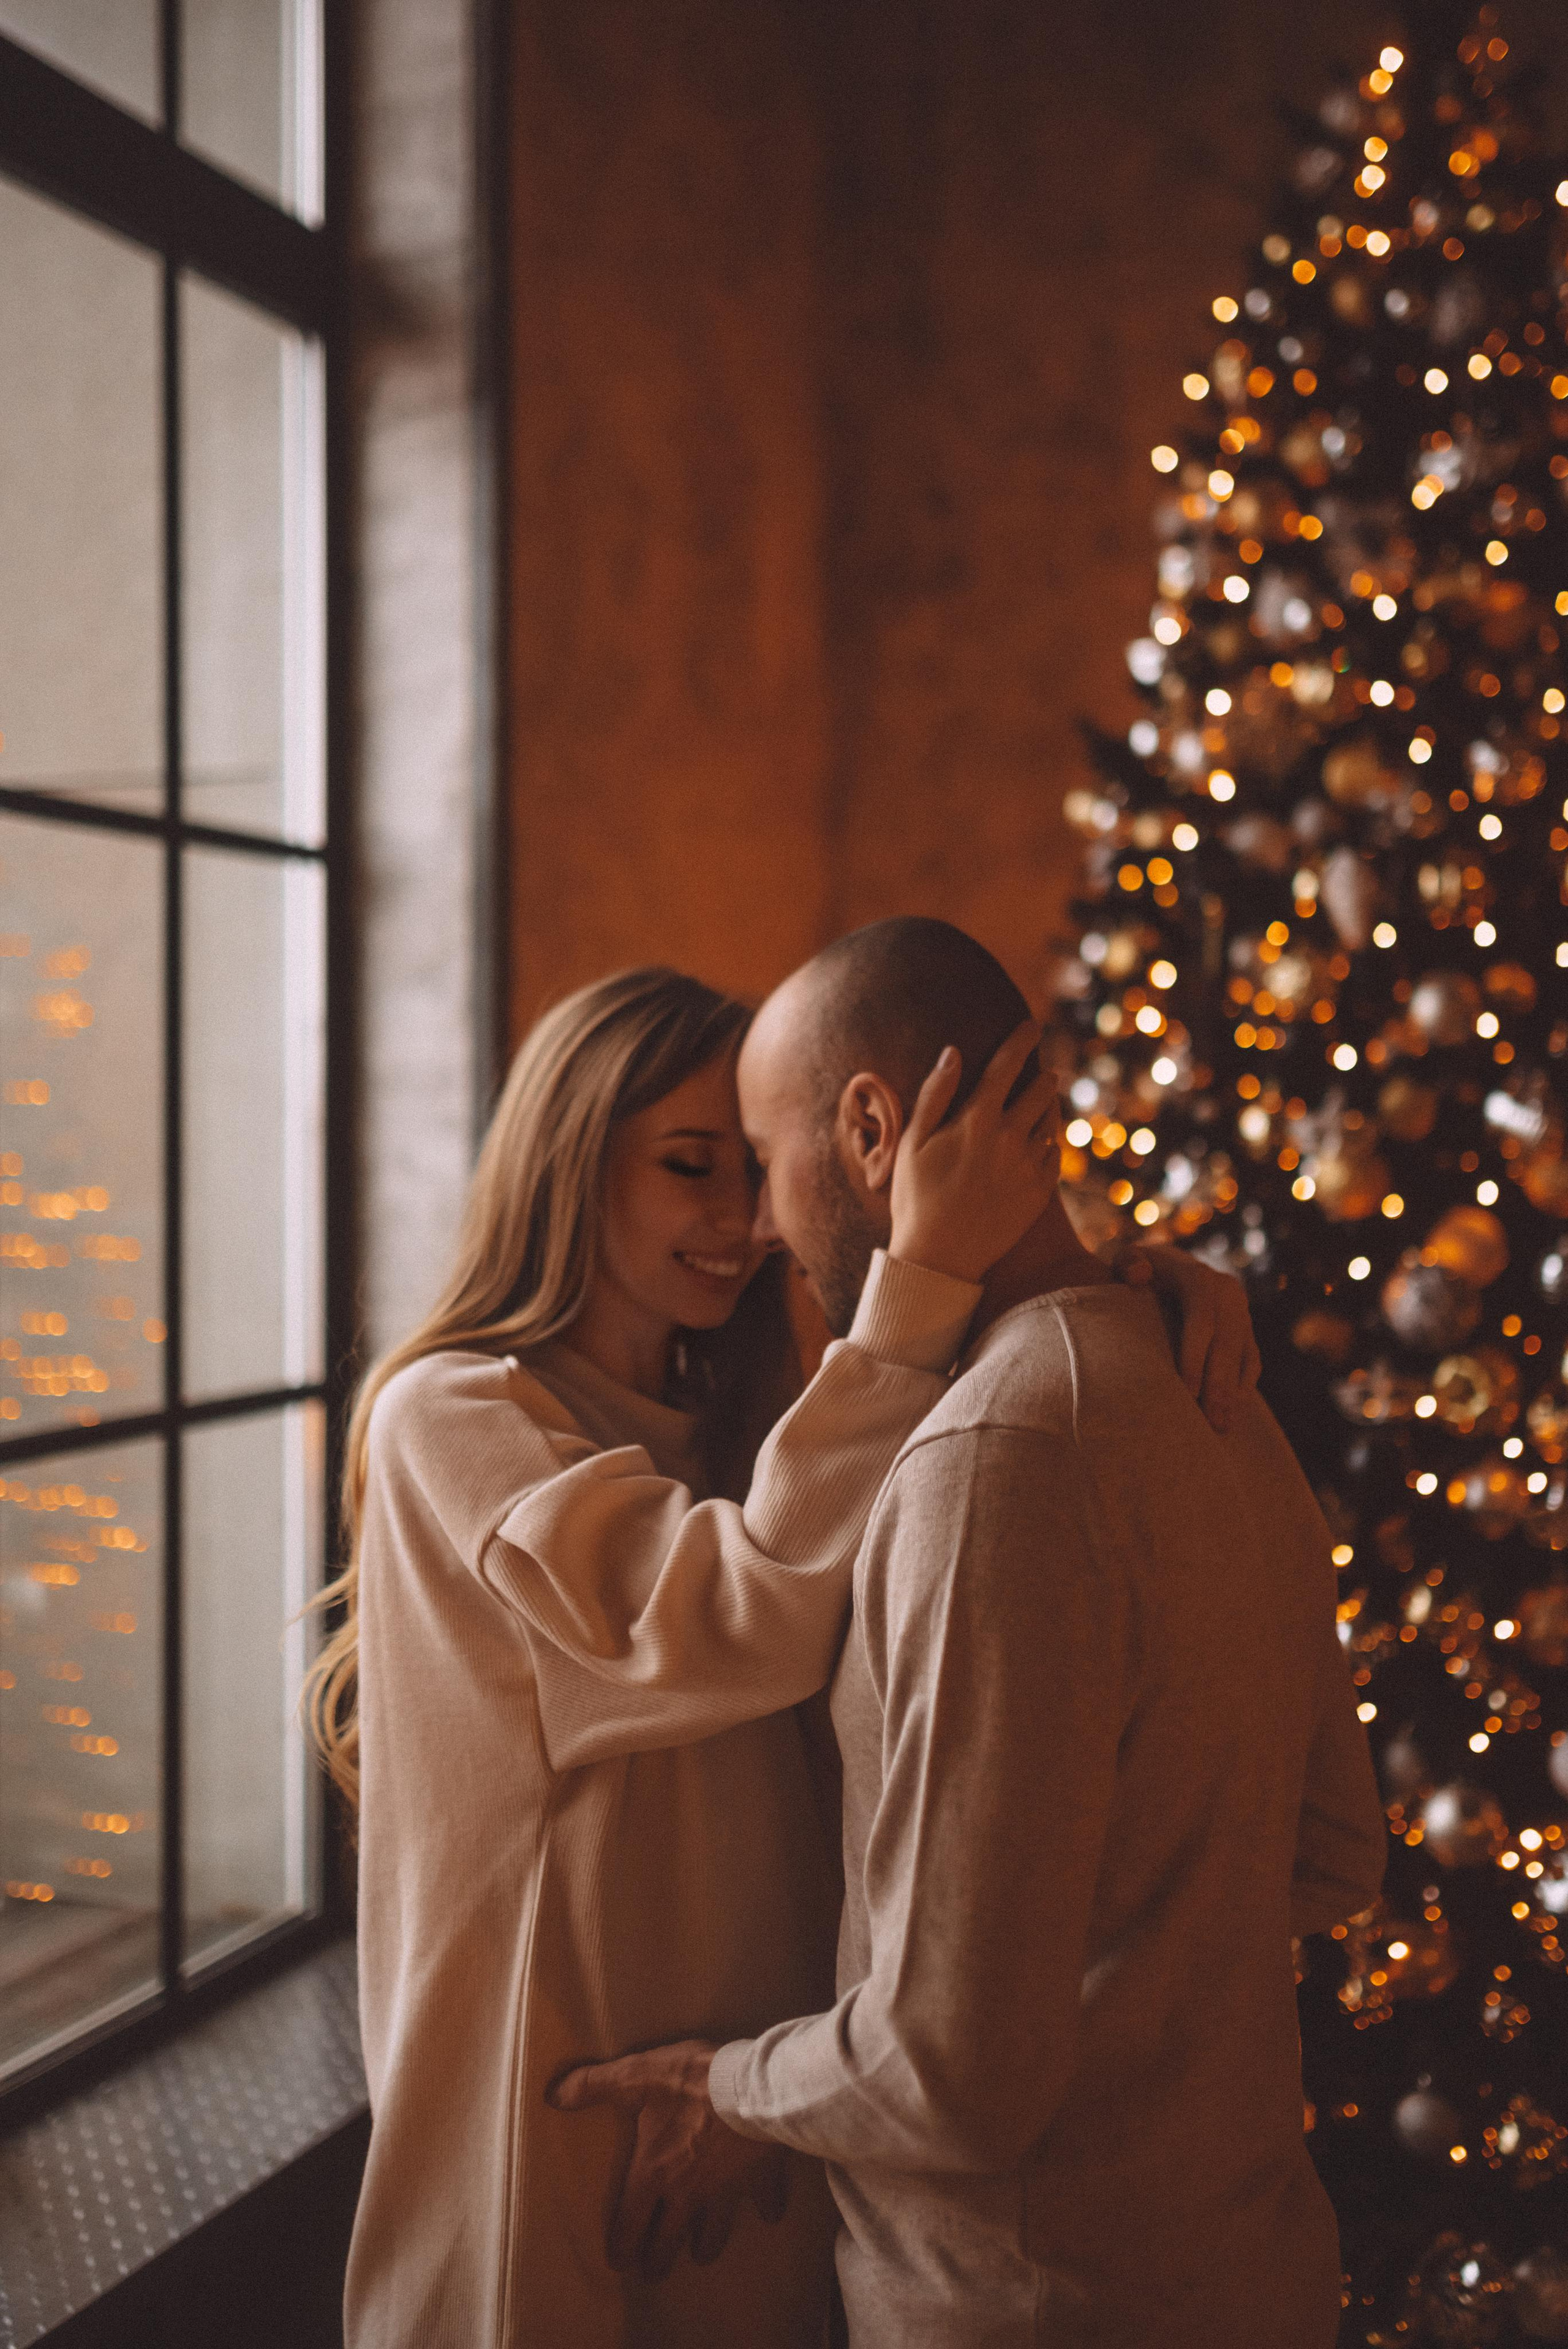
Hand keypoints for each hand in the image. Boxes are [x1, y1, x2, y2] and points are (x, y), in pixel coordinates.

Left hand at [548, 2041, 789, 2282]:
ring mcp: (726, 2192)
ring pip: (713, 2235)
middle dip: (659, 2261)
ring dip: (705, 2245)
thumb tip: (553, 2095)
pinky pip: (766, 2205)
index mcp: (655, 2172)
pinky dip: (767, 2209)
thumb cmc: (690, 2080)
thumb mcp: (637, 2074)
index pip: (630, 2223)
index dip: (623, 2247)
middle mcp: (687, 2193)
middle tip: (654, 2271)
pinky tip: (768, 2209)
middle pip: (669, 2242)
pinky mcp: (761, 2182)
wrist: (752, 2086)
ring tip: (701, 2250)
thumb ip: (594, 2085)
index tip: (620, 2262)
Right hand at [889, 1020, 1060, 1284]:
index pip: (1007, 1066)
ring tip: (1041, 1100)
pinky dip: (1049, 1139)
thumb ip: (935, 1094)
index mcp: (977, 1121)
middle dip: (1041, 1074)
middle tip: (1041, 1068)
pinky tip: (1039, 1140)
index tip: (1031, 1024)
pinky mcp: (1041, 1192)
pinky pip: (1054, 1153)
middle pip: (1039, 1089)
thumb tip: (953, 1051)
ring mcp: (1029, 1166)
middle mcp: (1011, 1138)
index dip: (1021, 1040)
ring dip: (1048, 1105)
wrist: (940, 1259)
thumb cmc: (915, 1198)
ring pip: (1051, 1120)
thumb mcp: (912, 1143)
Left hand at [1112, 1245, 1261, 1433]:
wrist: (1165, 1265)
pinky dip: (1244, 1384)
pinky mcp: (1246, 1326)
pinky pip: (1251, 1357)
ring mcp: (1240, 1310)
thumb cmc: (1138, 1270)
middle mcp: (1226, 1293)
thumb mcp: (1128, 1259)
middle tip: (1210, 1422)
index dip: (1196, 1356)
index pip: (1201, 1320)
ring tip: (1222, 1426)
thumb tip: (1139, 1277)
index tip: (1187, 1392)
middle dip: (1219, 1385)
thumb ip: (1128, 1263)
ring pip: (1242, 1354)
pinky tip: (1234, 1411)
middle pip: (1226, 1343)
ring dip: (1234, 1392)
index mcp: (1198, 1277)